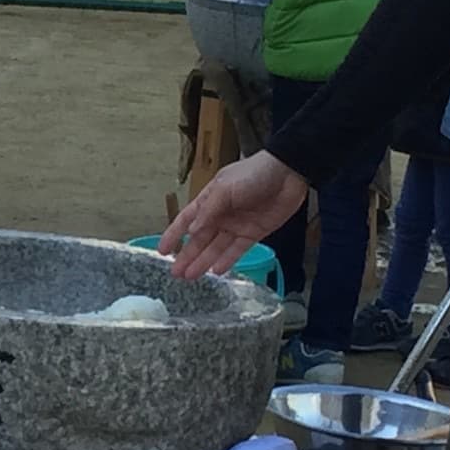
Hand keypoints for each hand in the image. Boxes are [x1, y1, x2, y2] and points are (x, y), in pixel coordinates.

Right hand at [159, 151, 308, 280]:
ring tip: (191, 277)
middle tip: (175, 273)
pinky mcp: (254, 233)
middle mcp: (220, 214)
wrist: (287, 173)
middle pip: (199, 239)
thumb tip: (191, 232)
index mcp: (209, 199)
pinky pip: (237, 250)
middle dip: (187, 255)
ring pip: (216, 248)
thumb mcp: (224, 188)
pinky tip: (216, 271)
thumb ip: (208, 211)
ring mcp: (237, 225)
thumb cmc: (252, 174)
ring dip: (203, 261)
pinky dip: (227, 260)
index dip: (173, 235)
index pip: (186, 219)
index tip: (162, 251)